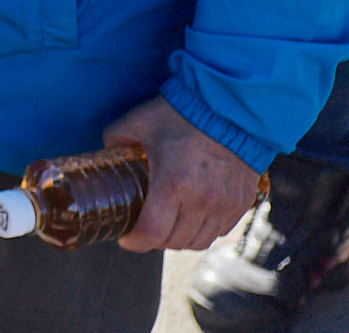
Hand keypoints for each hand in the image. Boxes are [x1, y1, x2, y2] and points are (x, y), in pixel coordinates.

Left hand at [104, 97, 262, 252]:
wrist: (229, 105)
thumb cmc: (181, 112)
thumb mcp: (138, 121)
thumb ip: (115, 139)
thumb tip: (106, 154)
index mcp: (172, 184)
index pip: (152, 234)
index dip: (134, 242)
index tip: (125, 237)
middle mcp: (202, 201)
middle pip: (175, 242)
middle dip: (155, 240)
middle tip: (144, 227)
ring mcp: (225, 204)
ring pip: (200, 241)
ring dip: (181, 238)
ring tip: (169, 225)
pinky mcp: (242, 201)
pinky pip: (221, 230)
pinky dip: (204, 229)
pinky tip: (193, 216)